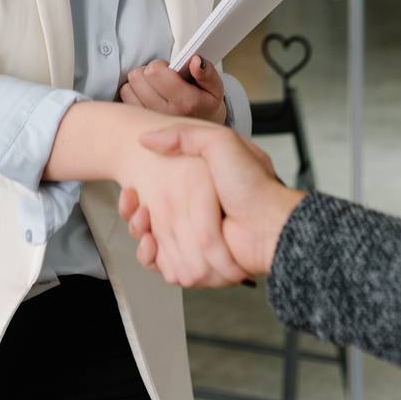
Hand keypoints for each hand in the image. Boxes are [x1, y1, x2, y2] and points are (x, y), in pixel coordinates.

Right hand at [113, 120, 247, 288]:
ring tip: (139, 217)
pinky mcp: (196, 264)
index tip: (131, 187)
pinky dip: (150, 255)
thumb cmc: (250, 183)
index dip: (139, 190)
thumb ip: (184, 135)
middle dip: (135, 211)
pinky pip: (163, 264)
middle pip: (150, 216)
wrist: (269, 224)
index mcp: (197, 188)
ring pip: (152, 238)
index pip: (155, 190)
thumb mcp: (220, 142)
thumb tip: (147, 139)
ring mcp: (194, 239)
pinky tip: (148, 241)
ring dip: (139, 229)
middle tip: (131, 200)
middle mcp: (194, 214)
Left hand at [120, 56, 226, 123]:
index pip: (155, 72)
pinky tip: (147, 96)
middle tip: (162, 79)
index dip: (160, 65)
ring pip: (128, 87)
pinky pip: (123, 100)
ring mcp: (150, 122)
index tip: (169, 71)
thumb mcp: (214, 87)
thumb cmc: (204, 105)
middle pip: (138, 77)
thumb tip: (195, 60)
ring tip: (155, 88)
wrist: (200, 132)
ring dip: (139, 83)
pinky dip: (132, 94)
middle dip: (148, 72)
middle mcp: (165, 115)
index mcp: (186, 103)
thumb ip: (206, 72)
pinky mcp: (138, 125)